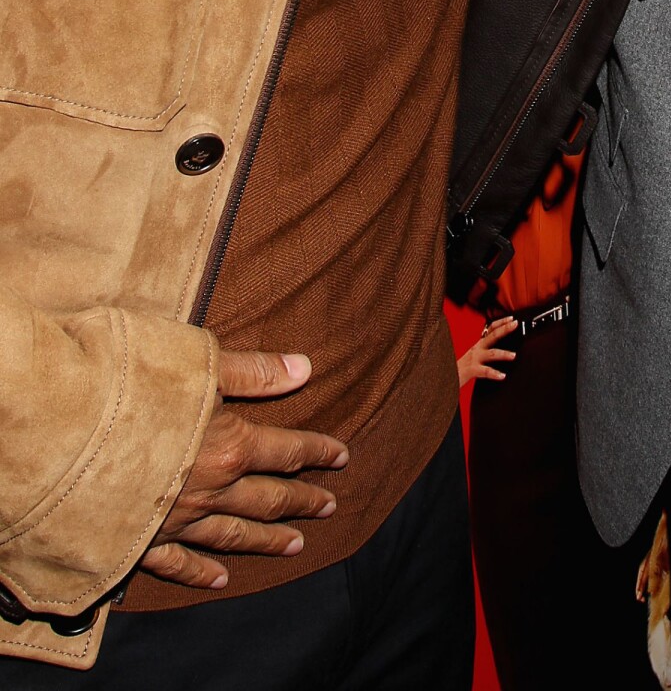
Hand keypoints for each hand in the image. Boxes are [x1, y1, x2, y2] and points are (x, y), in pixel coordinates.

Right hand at [140, 349, 348, 590]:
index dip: (318, 452)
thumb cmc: (129, 385)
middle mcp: (209, 489)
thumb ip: (252, 371)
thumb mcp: (197, 363)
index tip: (342, 457)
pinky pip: (178, 563)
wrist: (58, 433)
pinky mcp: (139, 541)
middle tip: (329, 506)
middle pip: (267, 498)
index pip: (287, 450)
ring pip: (232, 535)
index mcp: (229, 445)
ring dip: (266, 540)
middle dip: (301, 500)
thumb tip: (305, 368)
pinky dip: (202, 572)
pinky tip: (220, 578)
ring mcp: (175, 521)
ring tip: (295, 546)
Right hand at [456, 317, 517, 388]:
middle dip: (504, 329)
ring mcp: (474, 359)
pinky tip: (502, 376)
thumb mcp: (475, 357)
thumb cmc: (461, 370)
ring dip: (503, 354)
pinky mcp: (471, 370)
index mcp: (478, 345)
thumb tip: (503, 352)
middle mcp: (477, 349)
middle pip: (492, 336)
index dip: (501, 322)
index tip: (512, 318)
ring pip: (491, 354)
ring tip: (513, 355)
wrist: (444, 378)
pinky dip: (494, 373)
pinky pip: (484, 371)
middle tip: (515, 324)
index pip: (490, 329)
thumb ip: (486, 353)